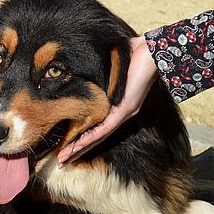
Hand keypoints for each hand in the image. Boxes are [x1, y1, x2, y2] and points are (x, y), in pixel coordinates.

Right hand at [57, 36, 157, 164]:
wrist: (154, 52)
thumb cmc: (135, 54)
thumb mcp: (112, 65)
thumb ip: (101, 70)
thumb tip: (82, 64)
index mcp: (118, 105)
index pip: (96, 126)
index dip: (80, 137)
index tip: (65, 146)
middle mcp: (120, 114)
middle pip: (94, 137)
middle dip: (76, 150)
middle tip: (60, 162)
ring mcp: (123, 114)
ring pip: (97, 138)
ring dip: (79, 150)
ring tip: (63, 160)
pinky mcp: (125, 111)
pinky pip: (104, 130)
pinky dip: (89, 140)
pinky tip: (77, 148)